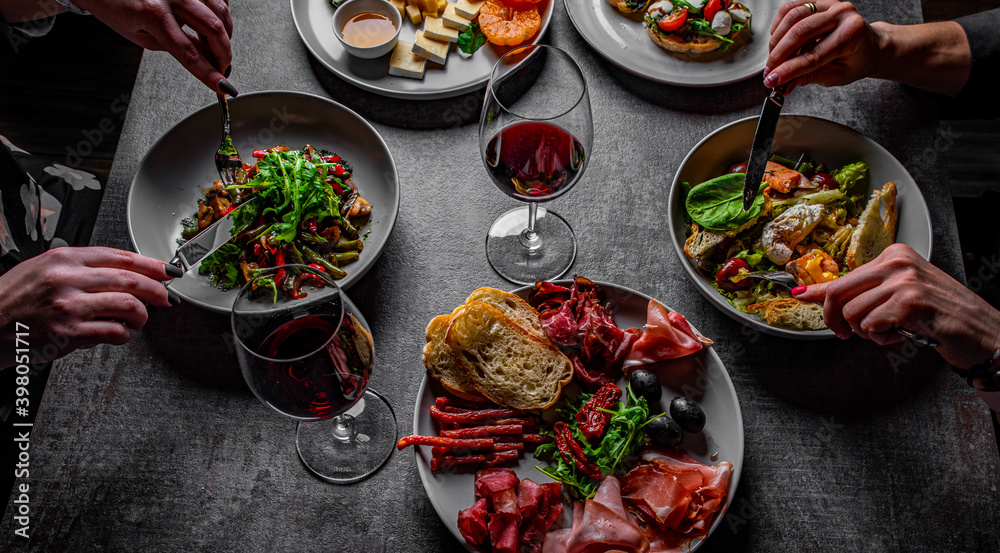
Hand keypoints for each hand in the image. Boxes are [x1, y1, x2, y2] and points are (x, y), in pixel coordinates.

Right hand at [0, 247, 179, 367]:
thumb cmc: (10, 301)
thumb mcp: (41, 270)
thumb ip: (79, 269)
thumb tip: (122, 275)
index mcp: (63, 258)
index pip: (120, 256)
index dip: (150, 264)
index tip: (167, 270)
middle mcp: (67, 278)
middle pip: (130, 279)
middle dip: (157, 289)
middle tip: (166, 297)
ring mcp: (68, 306)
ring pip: (128, 305)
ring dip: (141, 315)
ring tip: (138, 320)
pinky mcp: (68, 333)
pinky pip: (113, 332)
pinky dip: (123, 335)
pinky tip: (119, 334)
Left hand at [75, 0, 234, 93]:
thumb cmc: (116, 7)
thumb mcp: (142, 37)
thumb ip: (175, 46)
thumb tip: (203, 57)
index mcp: (153, 14)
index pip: (189, 52)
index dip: (209, 73)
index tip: (222, 86)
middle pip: (213, 29)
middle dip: (224, 53)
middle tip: (223, 67)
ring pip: (220, 9)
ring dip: (226, 31)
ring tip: (219, 45)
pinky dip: (220, 11)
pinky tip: (214, 22)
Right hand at [764, 0, 882, 92]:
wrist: (869, 45)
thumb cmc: (857, 60)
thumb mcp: (836, 76)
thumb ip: (809, 77)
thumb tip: (783, 82)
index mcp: (852, 34)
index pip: (813, 55)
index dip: (789, 69)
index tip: (772, 80)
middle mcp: (842, 14)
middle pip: (800, 32)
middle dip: (779, 55)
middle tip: (768, 72)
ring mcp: (830, 5)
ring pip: (792, 18)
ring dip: (776, 41)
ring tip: (773, 58)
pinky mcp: (819, 2)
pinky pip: (791, 9)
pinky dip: (779, 26)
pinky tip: (777, 40)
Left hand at [794, 244, 999, 368]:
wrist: (983, 332)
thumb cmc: (941, 316)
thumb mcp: (901, 296)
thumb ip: (867, 294)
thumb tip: (822, 296)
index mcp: (895, 256)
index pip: (844, 275)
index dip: (817, 291)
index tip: (798, 295)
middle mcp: (898, 262)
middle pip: (839, 292)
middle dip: (834, 319)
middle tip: (843, 334)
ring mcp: (904, 280)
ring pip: (853, 313)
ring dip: (868, 332)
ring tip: (893, 331)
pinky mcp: (910, 302)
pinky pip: (871, 325)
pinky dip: (882, 338)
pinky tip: (904, 334)